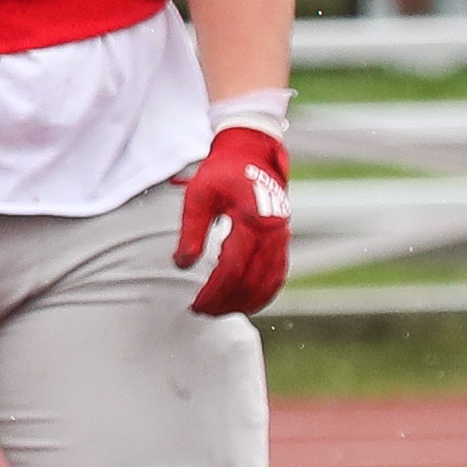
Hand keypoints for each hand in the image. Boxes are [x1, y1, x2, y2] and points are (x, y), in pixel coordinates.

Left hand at [175, 126, 289, 317]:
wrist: (251, 154)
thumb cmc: (220, 173)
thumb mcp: (198, 197)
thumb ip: (191, 232)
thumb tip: (182, 266)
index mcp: (252, 221)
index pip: (232, 269)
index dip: (214, 292)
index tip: (195, 305)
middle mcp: (273, 233)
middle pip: (252, 281)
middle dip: (227, 302)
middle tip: (202, 312)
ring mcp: (282, 237)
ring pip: (269, 282)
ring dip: (246, 302)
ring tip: (220, 312)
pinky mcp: (283, 240)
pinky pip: (278, 274)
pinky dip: (264, 293)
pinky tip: (246, 303)